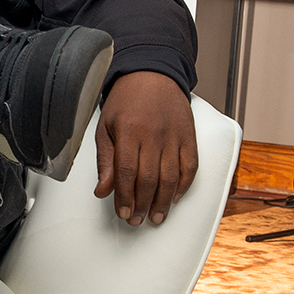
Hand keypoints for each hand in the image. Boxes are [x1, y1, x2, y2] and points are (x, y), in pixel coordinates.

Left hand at [95, 71, 197, 226]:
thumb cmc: (126, 100)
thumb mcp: (105, 126)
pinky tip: (176, 197)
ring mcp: (174, 136)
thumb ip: (105, 160)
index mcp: (128, 131)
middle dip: (142, 205)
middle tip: (137, 220)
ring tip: (156, 216)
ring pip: (171, 177)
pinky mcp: (189, 135)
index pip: (126, 173)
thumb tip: (103, 191)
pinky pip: (190, 166)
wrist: (152, 73)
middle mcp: (153, 134)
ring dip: (164, 202)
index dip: (124, 197)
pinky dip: (184, 185)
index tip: (122, 213)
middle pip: (149, 179)